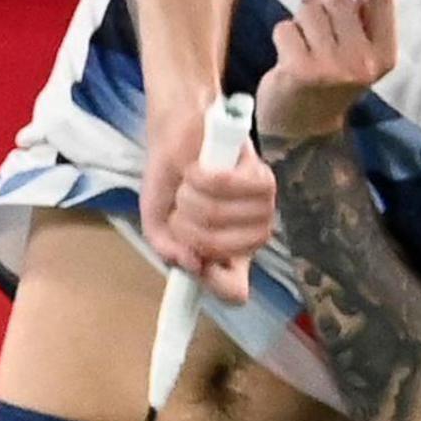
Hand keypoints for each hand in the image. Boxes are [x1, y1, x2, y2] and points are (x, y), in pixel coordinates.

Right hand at [140, 103, 279, 303]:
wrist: (177, 129)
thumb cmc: (171, 175)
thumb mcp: (157, 218)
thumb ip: (166, 247)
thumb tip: (191, 264)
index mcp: (223, 253)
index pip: (235, 291)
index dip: (217, 284)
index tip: (196, 265)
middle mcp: (245, 236)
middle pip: (219, 253)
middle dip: (187, 227)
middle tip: (180, 206)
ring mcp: (260, 209)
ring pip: (221, 220)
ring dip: (193, 199)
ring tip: (190, 183)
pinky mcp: (263, 179)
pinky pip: (228, 189)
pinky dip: (205, 178)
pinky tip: (201, 169)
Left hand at [254, 0, 396, 148]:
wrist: (302, 132)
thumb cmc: (328, 82)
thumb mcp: (358, 53)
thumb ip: (363, 17)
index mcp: (384, 53)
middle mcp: (363, 61)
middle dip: (318, 3)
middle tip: (314, 31)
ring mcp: (333, 67)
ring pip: (308, 10)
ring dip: (299, 23)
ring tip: (303, 49)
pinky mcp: (302, 70)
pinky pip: (286, 27)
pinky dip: (282, 37)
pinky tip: (287, 62)